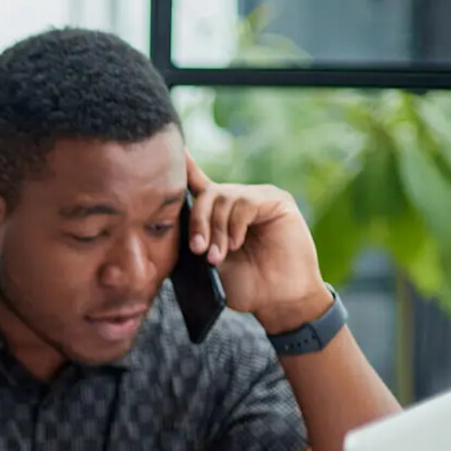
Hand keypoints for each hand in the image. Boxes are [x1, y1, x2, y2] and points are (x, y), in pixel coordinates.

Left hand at [184, 153, 335, 333]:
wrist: (277, 300)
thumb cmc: (245, 285)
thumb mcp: (210, 263)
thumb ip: (196, 240)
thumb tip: (173, 223)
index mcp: (219, 214)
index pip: (198, 185)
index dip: (185, 168)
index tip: (173, 150)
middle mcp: (238, 200)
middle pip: (206, 194)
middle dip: (197, 221)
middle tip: (196, 250)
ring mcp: (258, 198)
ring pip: (224, 198)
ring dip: (216, 230)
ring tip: (217, 257)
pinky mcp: (277, 200)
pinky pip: (245, 202)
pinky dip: (235, 225)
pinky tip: (237, 244)